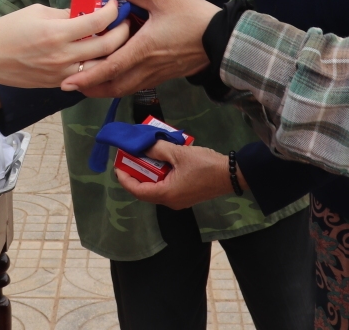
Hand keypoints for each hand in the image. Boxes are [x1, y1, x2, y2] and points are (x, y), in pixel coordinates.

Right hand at [0, 0, 128, 87]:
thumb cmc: (7, 30)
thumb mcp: (36, 12)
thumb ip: (64, 14)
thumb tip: (85, 12)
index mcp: (57, 33)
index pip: (98, 21)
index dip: (112, 10)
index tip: (115, 4)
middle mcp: (63, 55)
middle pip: (107, 46)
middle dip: (121, 31)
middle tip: (124, 21)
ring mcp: (62, 73)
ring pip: (101, 65)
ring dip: (114, 52)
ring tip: (117, 39)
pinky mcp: (58, 84)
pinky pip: (86, 75)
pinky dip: (96, 65)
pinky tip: (98, 54)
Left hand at [61, 0, 217, 96]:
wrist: (223, 38)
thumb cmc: (194, 18)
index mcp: (143, 49)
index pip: (109, 68)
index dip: (87, 76)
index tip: (68, 83)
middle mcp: (147, 67)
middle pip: (114, 87)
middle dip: (92, 89)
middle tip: (73, 85)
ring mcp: (157, 74)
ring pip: (126, 88)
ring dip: (106, 88)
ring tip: (89, 83)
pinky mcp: (165, 75)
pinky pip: (138, 84)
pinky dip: (122, 84)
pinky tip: (117, 75)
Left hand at [113, 142, 241, 209]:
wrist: (232, 174)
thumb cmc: (204, 165)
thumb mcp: (179, 153)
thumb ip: (158, 149)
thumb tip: (143, 146)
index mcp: (166, 194)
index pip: (137, 190)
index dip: (125, 178)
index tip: (117, 165)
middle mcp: (170, 201)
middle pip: (145, 190)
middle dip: (136, 174)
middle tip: (130, 157)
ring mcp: (179, 200)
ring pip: (156, 188)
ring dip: (149, 173)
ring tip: (145, 156)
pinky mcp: (186, 195)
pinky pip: (166, 187)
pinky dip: (160, 175)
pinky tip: (162, 161)